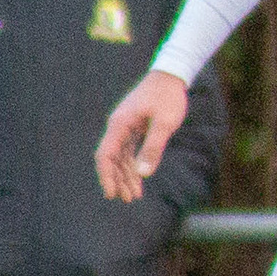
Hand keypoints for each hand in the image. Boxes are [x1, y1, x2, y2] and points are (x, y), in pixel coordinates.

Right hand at [96, 70, 188, 203]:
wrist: (171, 75)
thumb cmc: (168, 97)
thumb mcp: (165, 123)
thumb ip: (153, 148)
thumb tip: (143, 174)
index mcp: (120, 125)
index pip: (105, 155)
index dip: (106, 176)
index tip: (111, 193)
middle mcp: (118, 126)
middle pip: (111, 159)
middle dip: (118, 180)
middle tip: (128, 199)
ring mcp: (125, 127)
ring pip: (121, 156)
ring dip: (126, 175)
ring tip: (135, 195)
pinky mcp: (134, 127)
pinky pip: (129, 150)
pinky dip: (133, 164)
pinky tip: (139, 178)